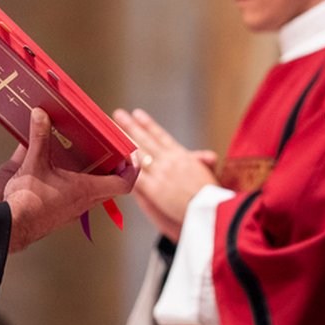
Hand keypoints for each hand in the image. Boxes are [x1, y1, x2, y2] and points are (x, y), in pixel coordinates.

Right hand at [3, 108, 138, 251]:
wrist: (10, 227)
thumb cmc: (26, 200)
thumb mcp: (34, 163)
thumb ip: (39, 137)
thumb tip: (40, 114)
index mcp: (87, 190)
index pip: (125, 183)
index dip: (133, 167)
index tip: (132, 153)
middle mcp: (86, 202)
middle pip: (114, 186)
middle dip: (117, 167)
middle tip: (113, 149)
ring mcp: (75, 211)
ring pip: (98, 193)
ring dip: (99, 176)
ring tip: (93, 156)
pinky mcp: (63, 214)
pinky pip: (82, 198)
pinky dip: (82, 184)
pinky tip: (68, 172)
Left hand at [113, 107, 217, 241]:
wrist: (210, 210)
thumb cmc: (212, 196)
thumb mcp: (210, 173)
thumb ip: (203, 161)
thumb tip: (208, 155)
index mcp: (182, 156)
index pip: (161, 136)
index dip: (148, 125)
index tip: (138, 114)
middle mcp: (169, 161)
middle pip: (145, 140)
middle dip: (130, 126)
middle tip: (118, 114)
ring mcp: (160, 174)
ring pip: (137, 154)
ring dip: (123, 141)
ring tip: (112, 131)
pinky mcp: (153, 189)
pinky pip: (134, 175)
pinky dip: (124, 167)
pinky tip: (114, 159)